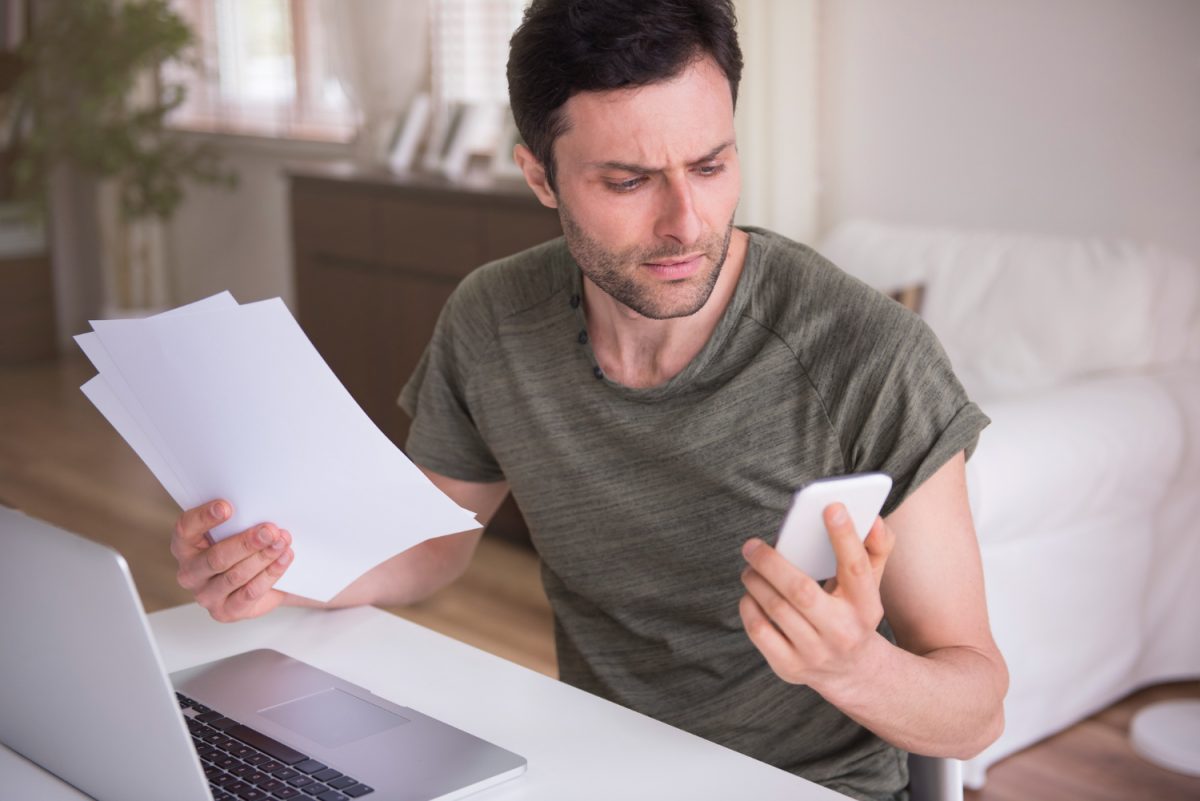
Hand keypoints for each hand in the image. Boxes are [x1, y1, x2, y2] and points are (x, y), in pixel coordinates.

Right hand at [171, 500, 293, 621]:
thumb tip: (260, 506)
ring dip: (263, 557)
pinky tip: (283, 559)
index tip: (226, 507)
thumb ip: (238, 519)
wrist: (261, 580)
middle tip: (270, 530)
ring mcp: (206, 595)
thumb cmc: (242, 548)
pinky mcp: (225, 611)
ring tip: (282, 542)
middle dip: (247, 543)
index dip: (204, 517)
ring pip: (236, 575)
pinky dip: (270, 574)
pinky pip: (250, 593)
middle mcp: (190, 572)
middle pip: (217, 558)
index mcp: (185, 545)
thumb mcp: (235, 530)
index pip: (186, 529)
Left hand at [739, 503, 895, 687]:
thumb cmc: (854, 613)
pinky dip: (749, 606)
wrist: (852, 672)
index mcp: (866, 606)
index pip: (856, 567)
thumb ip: (876, 549)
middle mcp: (843, 632)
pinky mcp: (789, 667)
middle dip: (771, 562)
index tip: (831, 507)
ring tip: (750, 566)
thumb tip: (874, 520)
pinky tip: (751, 593)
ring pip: (775, 609)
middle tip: (752, 545)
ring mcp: (815, 653)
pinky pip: (759, 630)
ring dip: (756, 580)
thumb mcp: (871, 585)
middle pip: (801, 591)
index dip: (844, 536)